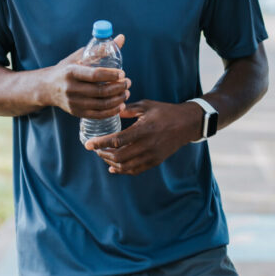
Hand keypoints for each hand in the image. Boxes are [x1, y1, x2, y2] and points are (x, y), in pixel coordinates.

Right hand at [44, 35, 129, 117]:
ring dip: (118, 99)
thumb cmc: (67, 68)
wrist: (48, 87)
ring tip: (126, 93)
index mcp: (71, 72)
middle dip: (118, 87)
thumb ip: (101, 49)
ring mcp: (73, 102)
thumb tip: (121, 38)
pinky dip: (111, 111)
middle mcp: (71, 88)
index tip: (123, 73)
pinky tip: (120, 105)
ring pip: (101, 104)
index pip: (94, 75)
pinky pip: (98, 115)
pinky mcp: (76, 112)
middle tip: (128, 82)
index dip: (111, 75)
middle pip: (100, 91)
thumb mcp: (80, 56)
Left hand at [84, 99, 202, 174]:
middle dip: (103, 154)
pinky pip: (135, 170)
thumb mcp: (147, 105)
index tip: (88, 144)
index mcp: (144, 129)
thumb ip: (129, 110)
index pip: (117, 140)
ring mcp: (152, 155)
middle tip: (95, 149)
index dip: (100, 143)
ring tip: (103, 156)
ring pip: (126, 166)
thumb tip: (112, 111)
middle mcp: (147, 145)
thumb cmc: (165, 112)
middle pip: (119, 156)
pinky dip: (122, 170)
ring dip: (111, 163)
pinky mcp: (155, 161)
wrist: (187, 124)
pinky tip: (114, 167)